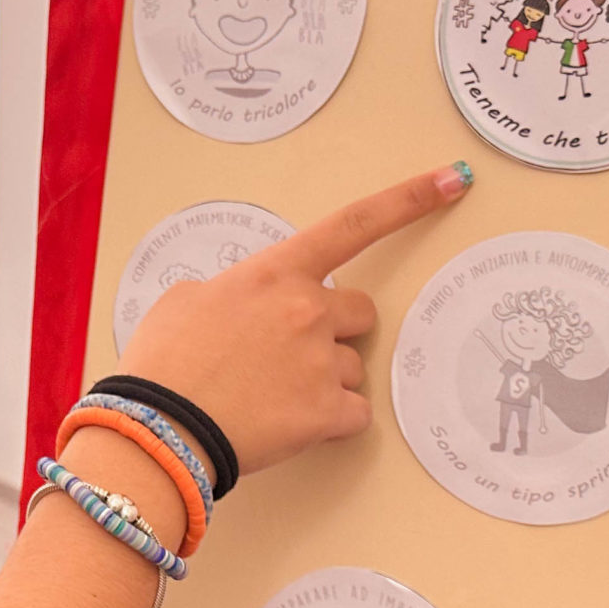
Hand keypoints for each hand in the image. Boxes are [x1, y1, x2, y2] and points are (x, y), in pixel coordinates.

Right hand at [117, 165, 471, 477]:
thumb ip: (231, 292)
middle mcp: (309, 310)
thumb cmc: (163, 363)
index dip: (409, 199)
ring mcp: (321, 362)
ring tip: (270, 397)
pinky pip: (353, 415)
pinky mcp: (326, 413)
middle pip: (361, 313)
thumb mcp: (185, 301)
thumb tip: (244, 308)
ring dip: (323, 382)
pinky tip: (287, 424)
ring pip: (351, 369)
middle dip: (336, 330)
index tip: (451, 179)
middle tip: (289, 355)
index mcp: (276, 273)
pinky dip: (328, 423)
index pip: (353, 224)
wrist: (157, 428)